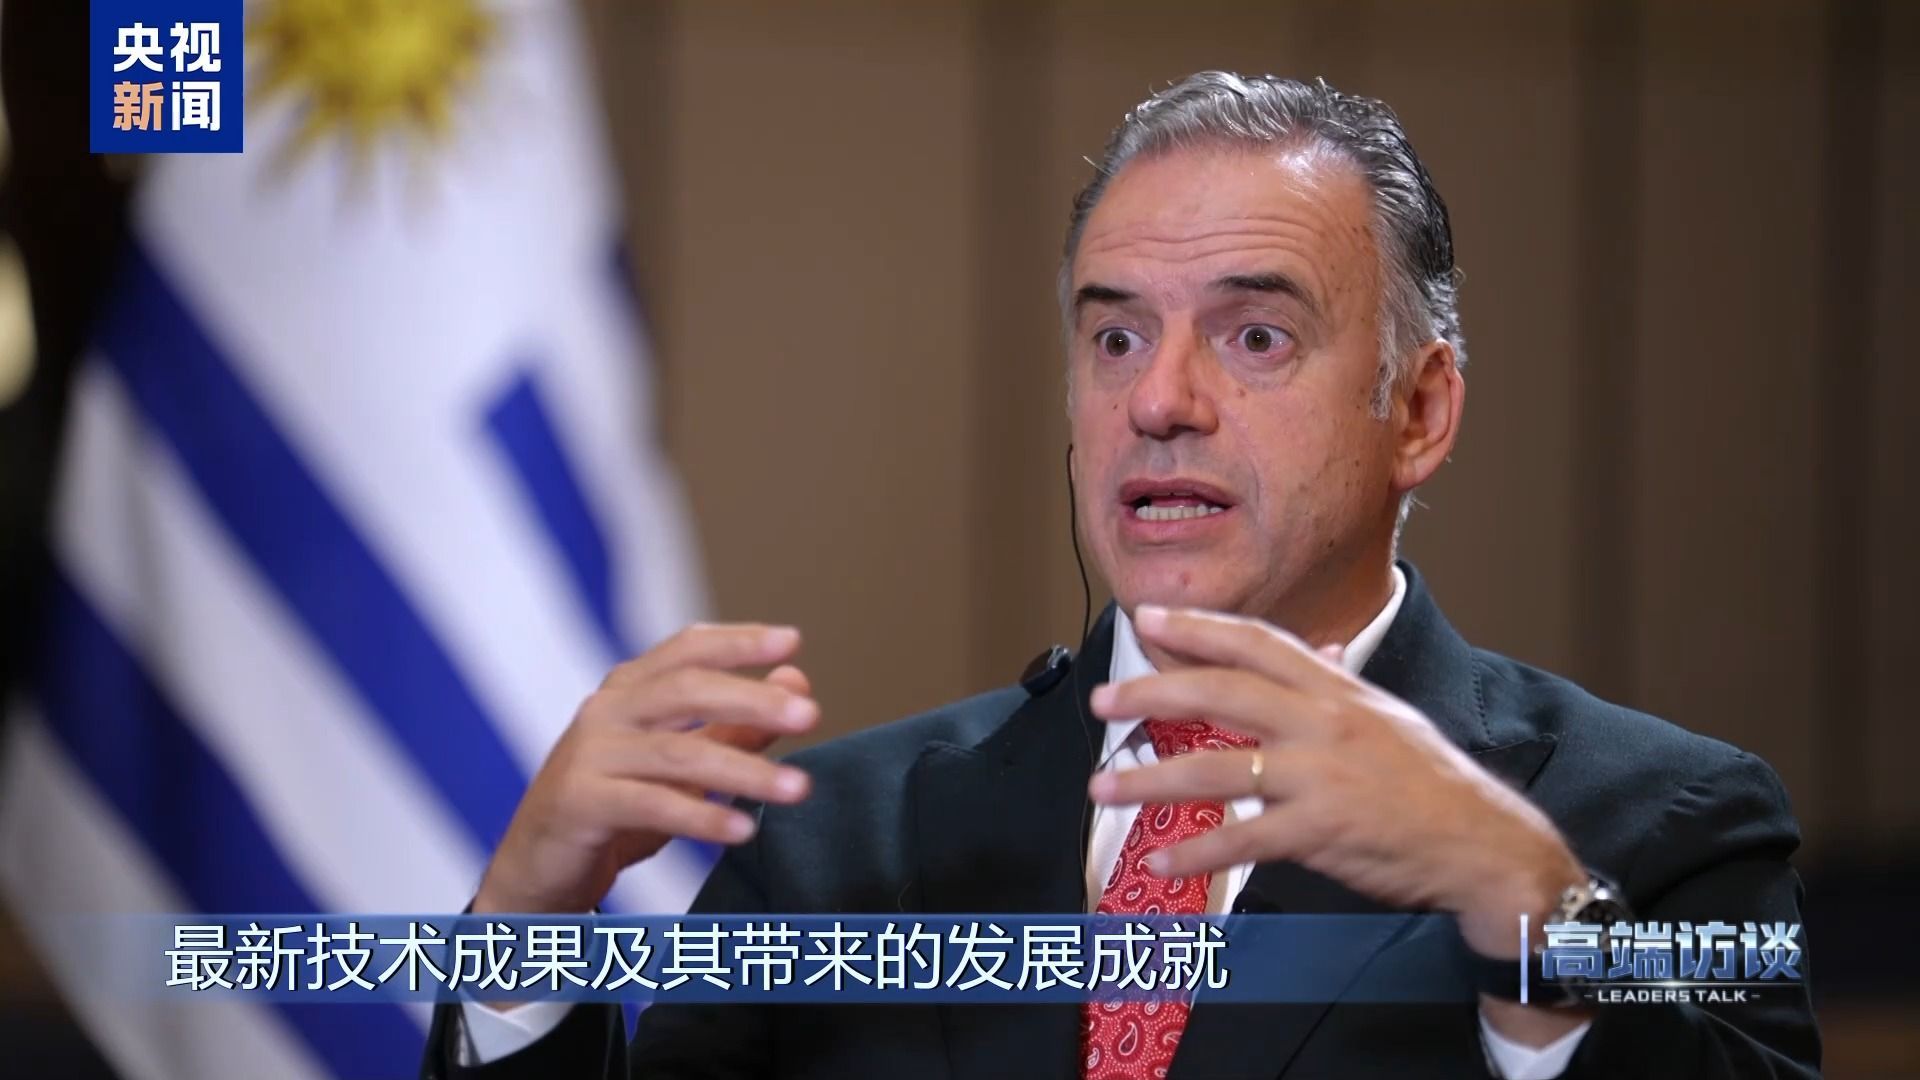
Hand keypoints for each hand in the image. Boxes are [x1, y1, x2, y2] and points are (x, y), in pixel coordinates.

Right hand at [473, 623, 817, 916]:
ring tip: (798, 787)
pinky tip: (743, 829)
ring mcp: (588, 754)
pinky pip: (651, 804)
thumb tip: (795, 684)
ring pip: (677, 752)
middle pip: (687, 690)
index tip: (792, 642)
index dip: (738, 641)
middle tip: (811, 715)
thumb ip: (735, 725)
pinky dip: (702, 816)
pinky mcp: (578, 802)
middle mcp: (607, 711)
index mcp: (630, 689)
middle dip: (753, 699)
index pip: (687, 650)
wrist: (538, 865)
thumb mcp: (681, 764)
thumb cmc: (617, 806)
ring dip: (745, 770)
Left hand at [1086, 604, 1582, 959]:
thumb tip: (1320, 644)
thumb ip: (1342, 682)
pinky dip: (1197, 851)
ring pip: (1219, 767)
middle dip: (1155, 693)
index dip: (1199, 628)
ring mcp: (1322, 775)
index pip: (1257, 643)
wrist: (1485, 846)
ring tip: (1103, 785)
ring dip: (1152, 778)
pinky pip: (1244, 839)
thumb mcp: (1387, 717)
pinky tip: (1161, 861)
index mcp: (1337, 690)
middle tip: (1104, 699)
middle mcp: (1325, 722)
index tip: (1148, 619)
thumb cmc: (1432, 784)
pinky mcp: (1322, 830)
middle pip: (1223, 693)